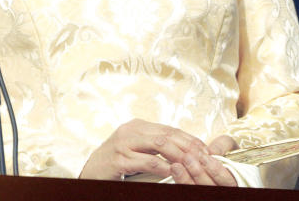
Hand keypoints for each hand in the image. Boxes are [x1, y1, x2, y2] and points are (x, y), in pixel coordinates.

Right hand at [79, 119, 232, 184]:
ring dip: (179, 156)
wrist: (91, 171)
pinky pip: (146, 161)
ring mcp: (123, 144)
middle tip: (205, 159)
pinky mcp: (118, 159)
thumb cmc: (117, 162)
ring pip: (159, 145)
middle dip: (189, 147)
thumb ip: (157, 147)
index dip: (190, 139)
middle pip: (167, 135)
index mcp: (137, 126)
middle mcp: (130, 131)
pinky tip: (172, 173)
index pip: (170, 129)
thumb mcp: (137, 149)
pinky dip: (162, 167)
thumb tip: (187, 150)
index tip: (207, 151)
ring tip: (192, 165)